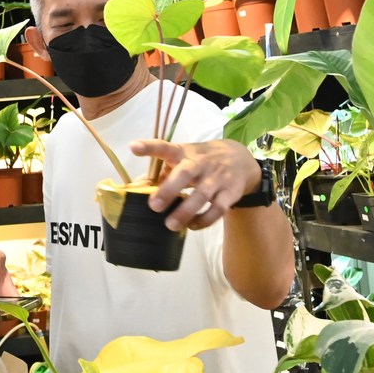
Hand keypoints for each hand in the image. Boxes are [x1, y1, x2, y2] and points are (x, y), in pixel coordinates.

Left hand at [130, 139, 263, 230]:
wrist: (239, 158)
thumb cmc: (200, 160)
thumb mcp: (182, 159)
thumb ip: (161, 173)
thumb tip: (137, 188)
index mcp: (183, 153)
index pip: (165, 146)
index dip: (149, 147)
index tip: (133, 148)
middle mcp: (200, 163)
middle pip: (185, 173)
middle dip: (169, 190)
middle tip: (154, 206)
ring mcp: (217, 177)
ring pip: (202, 194)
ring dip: (186, 212)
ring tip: (171, 225)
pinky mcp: (230, 192)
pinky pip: (218, 209)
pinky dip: (205, 220)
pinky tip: (192, 226)